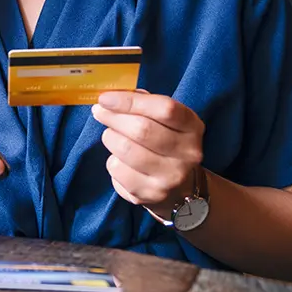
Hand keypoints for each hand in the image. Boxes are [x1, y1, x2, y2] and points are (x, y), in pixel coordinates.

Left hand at [91, 91, 204, 217]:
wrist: (180, 188)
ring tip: (111, 135)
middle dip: (113, 117)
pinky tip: (119, 159)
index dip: (130, 101)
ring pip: (126, 149)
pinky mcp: (151, 194)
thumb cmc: (165, 142)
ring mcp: (170, 177)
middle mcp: (188, 153)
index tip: (105, 98)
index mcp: (192, 127)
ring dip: (110, 138)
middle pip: (142, 129)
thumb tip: (112, 97)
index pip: (164, 109)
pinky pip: (117, 170)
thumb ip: (144, 104)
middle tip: (100, 112)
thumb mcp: (165, 120)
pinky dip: (112, 161)